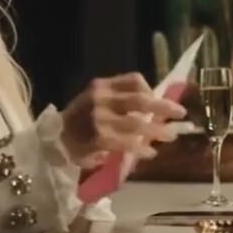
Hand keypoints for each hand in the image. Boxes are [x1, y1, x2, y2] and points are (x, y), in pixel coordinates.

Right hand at [60, 73, 185, 163]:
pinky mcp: (99, 139)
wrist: (53, 140)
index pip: (133, 80)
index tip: (160, 99)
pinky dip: (142, 148)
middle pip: (140, 99)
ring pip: (137, 123)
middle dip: (163, 107)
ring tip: (170, 136)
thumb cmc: (78, 122)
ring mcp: (100, 119)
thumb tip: (152, 111)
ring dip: (157, 130)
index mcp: (101, 86)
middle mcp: (101, 98)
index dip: (151, 89)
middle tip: (180, 113)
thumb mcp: (94, 101)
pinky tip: (150, 153)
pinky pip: (128, 143)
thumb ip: (119, 102)